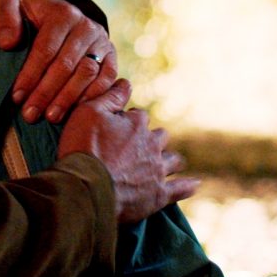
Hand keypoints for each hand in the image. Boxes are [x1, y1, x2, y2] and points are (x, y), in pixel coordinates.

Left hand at [0, 0, 117, 122]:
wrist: (53, 12)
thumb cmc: (27, 13)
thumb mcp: (9, 4)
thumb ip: (5, 18)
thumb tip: (8, 44)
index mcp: (62, 13)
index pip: (46, 49)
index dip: (31, 74)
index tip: (16, 96)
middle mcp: (86, 26)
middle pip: (66, 65)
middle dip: (46, 92)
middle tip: (30, 114)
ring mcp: (101, 41)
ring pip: (87, 74)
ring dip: (68, 99)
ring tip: (50, 117)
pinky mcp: (110, 56)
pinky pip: (106, 79)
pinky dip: (91, 97)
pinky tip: (74, 112)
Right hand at [57, 79, 197, 222]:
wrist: (87, 188)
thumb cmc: (83, 147)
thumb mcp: (87, 113)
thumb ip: (109, 96)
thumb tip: (126, 82)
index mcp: (136, 124)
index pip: (138, 116)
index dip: (127, 121)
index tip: (115, 128)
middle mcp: (152, 144)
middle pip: (159, 136)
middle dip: (150, 138)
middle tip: (134, 147)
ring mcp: (158, 170)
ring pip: (173, 160)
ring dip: (168, 158)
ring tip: (161, 162)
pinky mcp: (159, 194)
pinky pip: (181, 188)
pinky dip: (188, 185)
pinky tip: (193, 183)